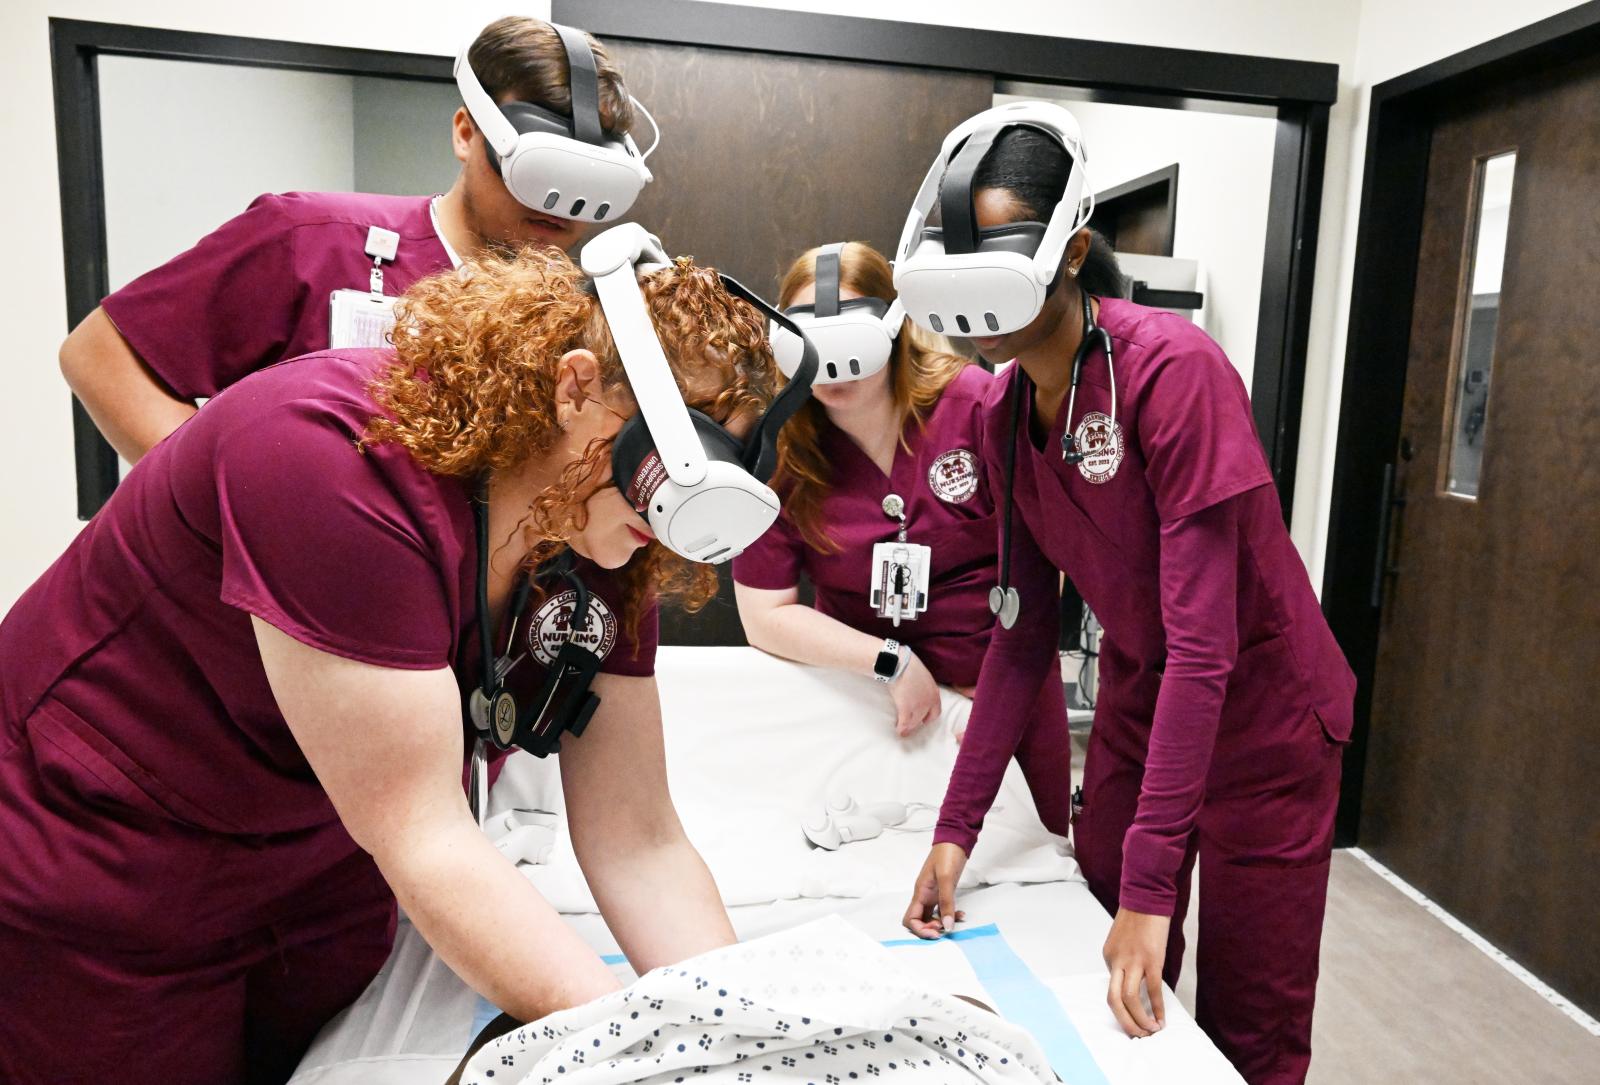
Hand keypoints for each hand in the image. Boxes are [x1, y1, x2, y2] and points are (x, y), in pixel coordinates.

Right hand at [889, 652, 940, 737]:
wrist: (900, 665)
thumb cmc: (909, 667)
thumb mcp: (924, 678)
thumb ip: (924, 689)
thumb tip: (917, 692)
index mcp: (934, 694)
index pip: (936, 712)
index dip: (929, 718)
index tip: (923, 720)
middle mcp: (929, 702)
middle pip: (925, 719)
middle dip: (918, 723)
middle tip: (911, 725)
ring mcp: (918, 706)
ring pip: (914, 723)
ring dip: (908, 727)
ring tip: (903, 730)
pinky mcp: (906, 708)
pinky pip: (904, 723)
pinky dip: (901, 728)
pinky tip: (898, 730)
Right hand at [902, 843, 967, 938]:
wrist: (955, 839)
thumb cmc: (947, 854)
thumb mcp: (946, 878)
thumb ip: (946, 903)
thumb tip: (947, 926)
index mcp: (920, 892)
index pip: (910, 919)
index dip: (920, 930)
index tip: (936, 933)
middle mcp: (924, 895)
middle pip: (920, 921)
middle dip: (931, 929)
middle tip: (945, 928)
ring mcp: (933, 894)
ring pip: (932, 917)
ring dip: (942, 923)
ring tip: (955, 921)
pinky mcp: (943, 892)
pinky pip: (943, 909)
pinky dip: (950, 915)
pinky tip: (960, 914)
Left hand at [1101, 907, 1169, 1036]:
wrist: (1146, 896)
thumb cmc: (1137, 917)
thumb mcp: (1121, 940)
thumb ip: (1124, 960)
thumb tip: (1133, 980)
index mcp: (1108, 956)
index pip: (1112, 987)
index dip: (1125, 1003)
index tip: (1135, 1013)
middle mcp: (1116, 962)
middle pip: (1113, 1000)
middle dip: (1124, 1022)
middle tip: (1136, 1035)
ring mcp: (1134, 961)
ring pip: (1130, 999)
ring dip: (1139, 1020)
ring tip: (1150, 1031)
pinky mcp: (1152, 960)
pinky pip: (1152, 990)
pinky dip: (1156, 1008)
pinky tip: (1161, 1020)